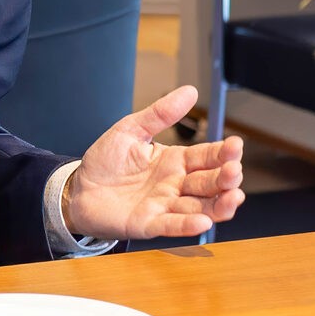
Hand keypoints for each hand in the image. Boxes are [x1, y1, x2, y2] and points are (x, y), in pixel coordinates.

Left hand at [62, 86, 244, 240]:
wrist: (78, 188)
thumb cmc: (106, 161)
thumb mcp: (131, 130)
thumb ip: (160, 114)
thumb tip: (190, 91)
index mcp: (175, 160)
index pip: (206, 156)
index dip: (223, 152)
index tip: (236, 145)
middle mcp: (175, 184)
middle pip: (209, 183)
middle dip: (226, 178)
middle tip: (233, 171)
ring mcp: (164, 205)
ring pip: (200, 207)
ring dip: (218, 204)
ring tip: (233, 197)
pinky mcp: (148, 223)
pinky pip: (171, 225)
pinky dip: (187, 225)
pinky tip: (202, 221)